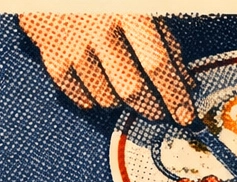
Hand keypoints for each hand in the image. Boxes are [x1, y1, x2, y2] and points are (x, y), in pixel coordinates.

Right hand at [20, 14, 194, 123]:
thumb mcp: (142, 5)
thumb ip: (164, 40)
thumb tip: (184, 82)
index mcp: (129, 11)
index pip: (157, 64)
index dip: (174, 95)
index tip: (184, 115)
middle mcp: (100, 30)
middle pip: (131, 89)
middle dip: (150, 107)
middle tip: (159, 111)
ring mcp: (73, 46)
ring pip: (105, 98)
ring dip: (122, 102)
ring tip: (128, 92)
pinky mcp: (52, 56)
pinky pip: (78, 96)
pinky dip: (93, 100)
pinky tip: (102, 90)